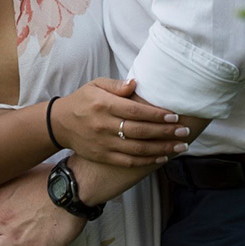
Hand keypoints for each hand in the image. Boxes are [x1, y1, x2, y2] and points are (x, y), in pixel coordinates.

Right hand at [50, 78, 190, 168]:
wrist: (60, 124)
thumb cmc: (83, 100)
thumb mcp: (95, 85)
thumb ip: (116, 85)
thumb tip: (135, 83)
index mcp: (104, 105)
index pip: (135, 111)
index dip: (156, 115)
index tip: (174, 116)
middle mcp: (104, 126)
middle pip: (140, 131)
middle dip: (165, 132)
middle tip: (184, 132)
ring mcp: (104, 144)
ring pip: (138, 150)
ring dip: (161, 149)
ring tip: (180, 147)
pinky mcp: (104, 156)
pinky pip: (128, 162)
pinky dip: (147, 162)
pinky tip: (161, 158)